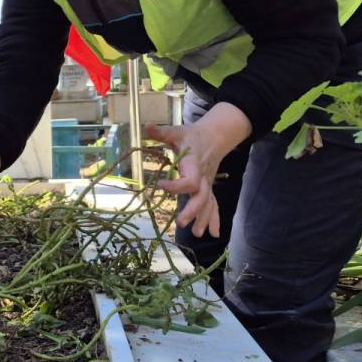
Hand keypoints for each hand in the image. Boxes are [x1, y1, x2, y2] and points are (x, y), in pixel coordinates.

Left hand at [144, 102, 250, 238]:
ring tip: (196, 234)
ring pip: (209, 203)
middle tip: (181, 223)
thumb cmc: (192, 135)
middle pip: (202, 196)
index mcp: (194, 164)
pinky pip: (213, 205)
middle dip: (193, 211)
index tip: (160, 185)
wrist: (215, 136)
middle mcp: (203, 176)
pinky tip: (214, 234)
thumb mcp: (176, 131)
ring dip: (204, 219)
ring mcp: (207, 184)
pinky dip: (214, 219)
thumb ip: (162, 132)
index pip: (190, 180)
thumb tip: (146, 127)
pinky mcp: (208, 188)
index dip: (177, 185)